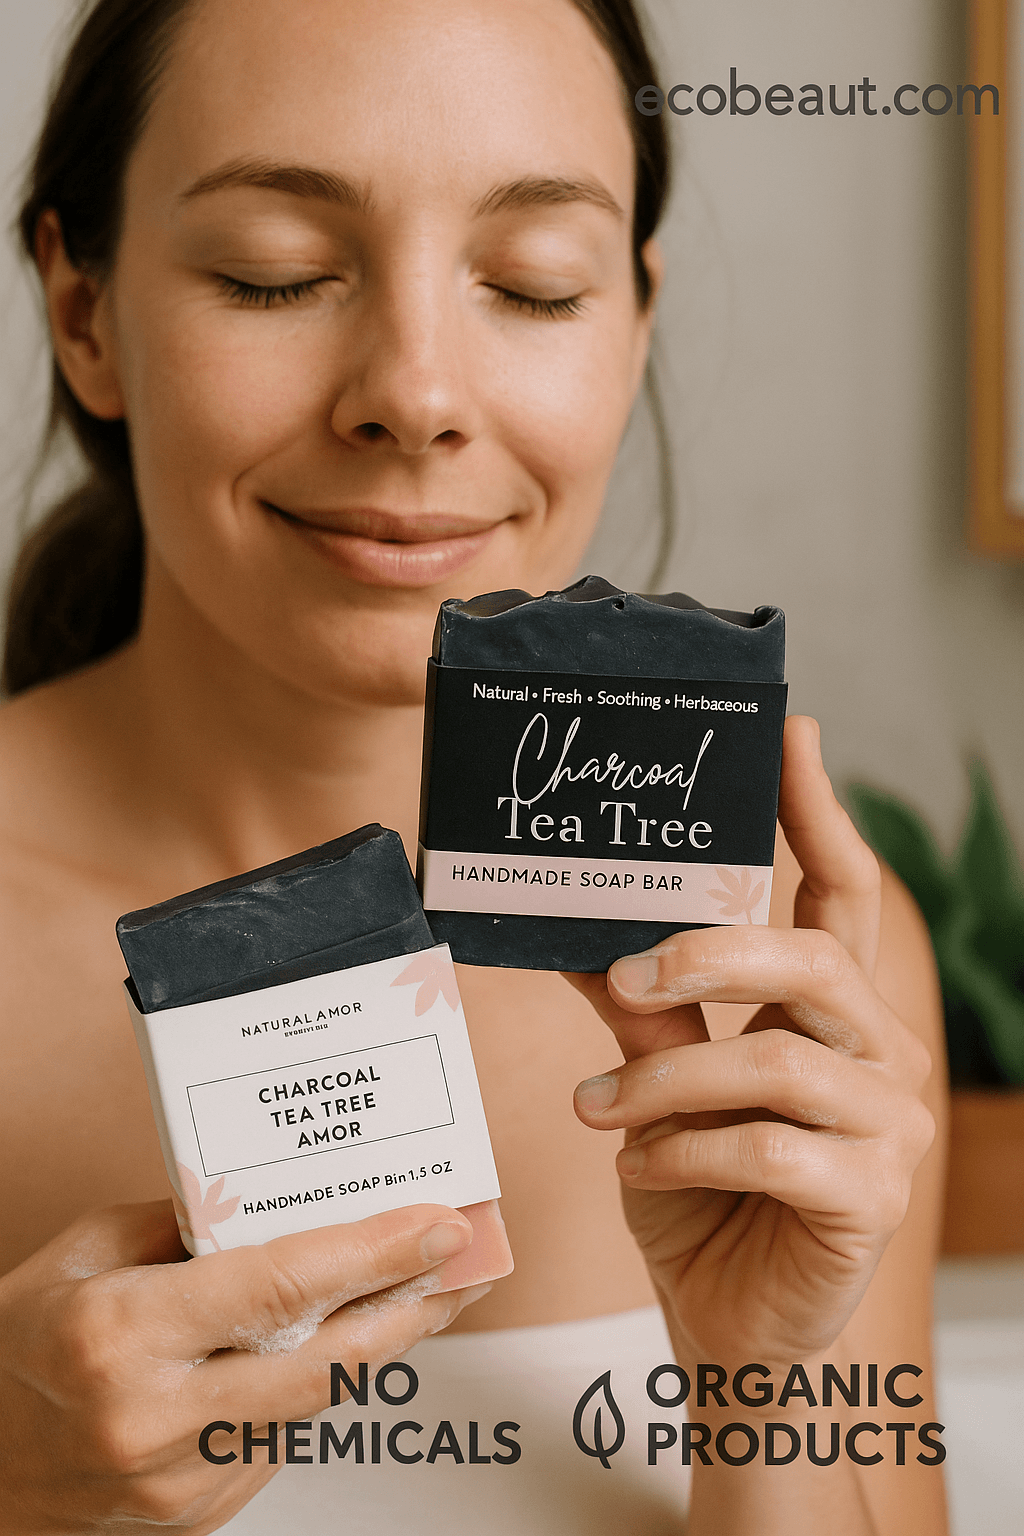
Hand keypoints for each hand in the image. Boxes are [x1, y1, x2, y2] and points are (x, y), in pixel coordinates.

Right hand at [0, 1200, 485, 1533]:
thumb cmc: (20, 1349)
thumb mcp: (85, 1254)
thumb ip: (185, 1223)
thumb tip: (286, 1199)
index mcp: (122, 1333)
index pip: (280, 1286)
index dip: (374, 1254)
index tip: (438, 1225)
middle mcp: (155, 1415)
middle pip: (326, 1362)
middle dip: (412, 1307)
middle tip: (467, 1262)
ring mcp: (178, 1481)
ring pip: (316, 1403)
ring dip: (376, 1345)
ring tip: (422, 1291)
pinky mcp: (198, 1515)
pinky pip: (283, 1438)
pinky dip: (315, 1388)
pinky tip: (337, 1345)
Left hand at [567, 716, 935, 1372]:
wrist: (728, 1322)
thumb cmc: (701, 1190)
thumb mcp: (660, 1086)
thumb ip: (641, 1011)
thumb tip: (571, 935)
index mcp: (834, 1008)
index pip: (842, 890)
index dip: (819, 810)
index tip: (792, 733)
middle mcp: (879, 1050)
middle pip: (812, 958)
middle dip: (709, 953)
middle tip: (624, 979)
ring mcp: (889, 1124)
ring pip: (776, 1059)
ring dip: (666, 1082)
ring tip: (599, 1111)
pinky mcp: (873, 1196)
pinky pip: (768, 1145)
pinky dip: (685, 1150)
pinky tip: (643, 1167)